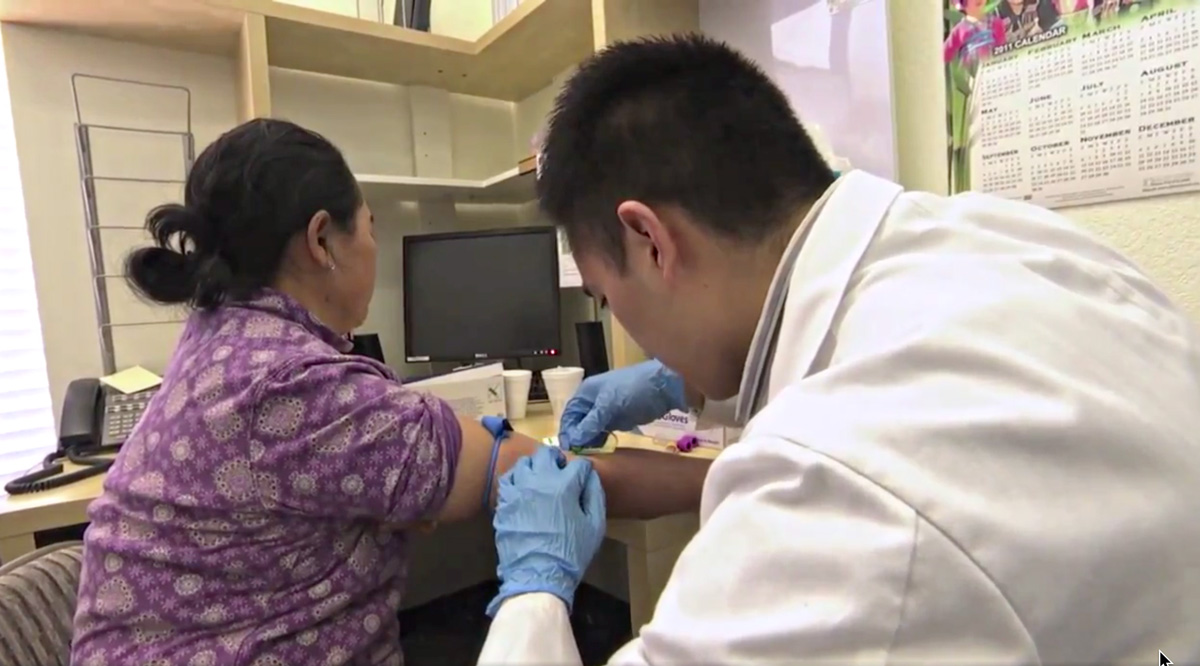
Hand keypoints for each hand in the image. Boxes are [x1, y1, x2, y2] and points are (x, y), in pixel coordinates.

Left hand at [486, 447, 605, 615]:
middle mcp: (539, 480)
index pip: (577, 463)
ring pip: (524, 463)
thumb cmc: (571, 553)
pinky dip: (516, 480)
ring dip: (535, 467)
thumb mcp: (595, 526)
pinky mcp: (504, 501)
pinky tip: (522, 490)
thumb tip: (590, 477)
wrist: (538, 575)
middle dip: (556, 459)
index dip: (583, 470)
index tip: (584, 477)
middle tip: (560, 472)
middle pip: (546, 453)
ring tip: (539, 479)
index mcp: (565, 485)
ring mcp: (518, 489)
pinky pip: (507, 480)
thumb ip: (594, 496)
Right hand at [558, 360, 687, 449]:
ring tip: (589, 455)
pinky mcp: (618, 420)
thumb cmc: (633, 390)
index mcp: (586, 392)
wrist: (663, 388)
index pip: (569, 414)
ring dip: (588, 441)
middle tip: (578, 456)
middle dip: (577, 437)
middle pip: (578, 423)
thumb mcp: (609, 405)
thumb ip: (591, 423)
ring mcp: (606, 411)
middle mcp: (593, 402)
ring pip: (590, 429)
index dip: (567, 431)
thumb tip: (574, 440)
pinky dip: (600, 440)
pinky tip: (600, 450)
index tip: (568, 449)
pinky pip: (603, 432)